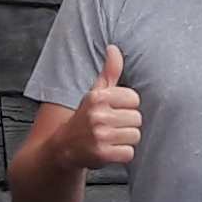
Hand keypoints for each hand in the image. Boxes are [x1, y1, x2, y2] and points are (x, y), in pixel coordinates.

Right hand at [62, 45, 142, 168]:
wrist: (64, 146)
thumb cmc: (85, 116)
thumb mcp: (95, 92)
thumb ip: (109, 71)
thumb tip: (114, 47)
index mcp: (98, 97)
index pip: (134, 99)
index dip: (127, 106)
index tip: (115, 111)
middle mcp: (97, 114)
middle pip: (137, 119)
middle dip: (127, 124)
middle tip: (112, 126)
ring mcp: (99, 135)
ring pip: (135, 136)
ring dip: (126, 140)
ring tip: (111, 138)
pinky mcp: (102, 154)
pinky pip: (129, 153)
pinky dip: (122, 154)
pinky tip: (110, 150)